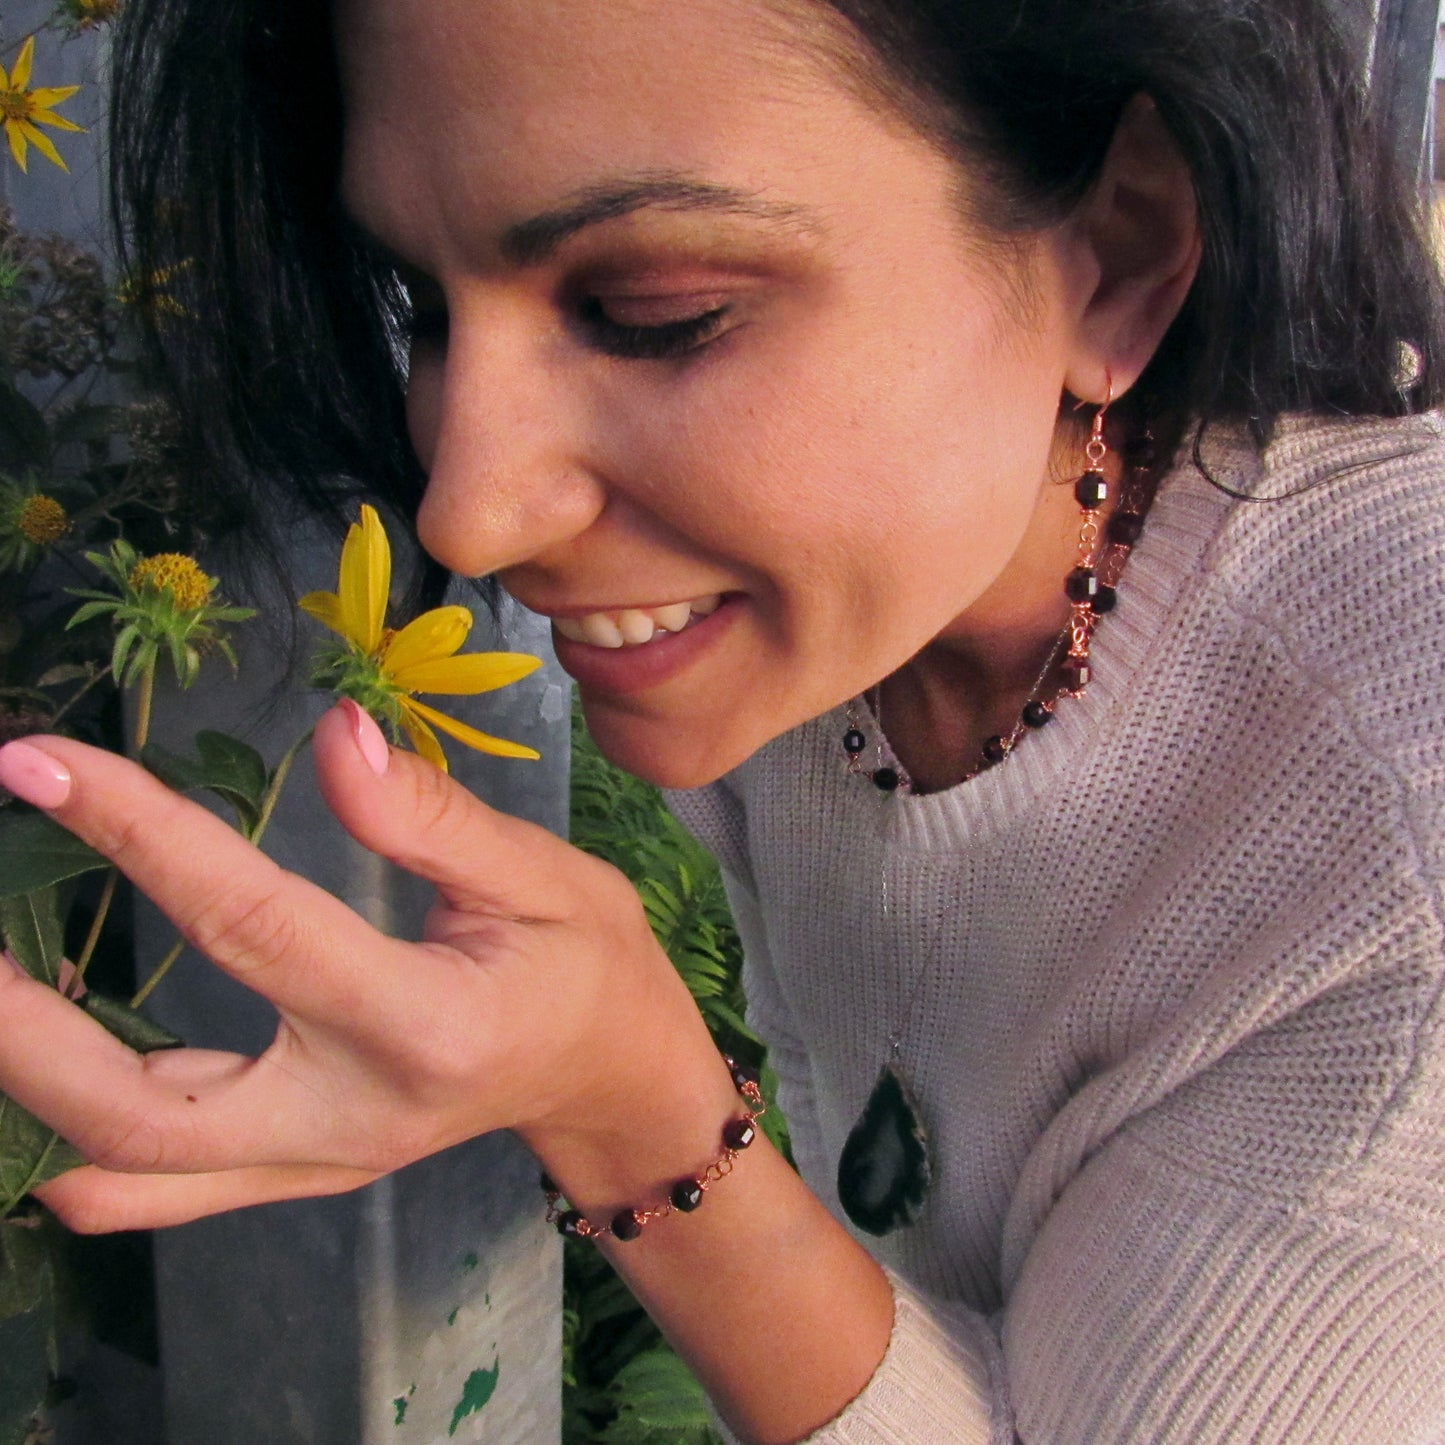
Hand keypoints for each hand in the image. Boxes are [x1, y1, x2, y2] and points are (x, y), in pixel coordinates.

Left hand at [0, 701, 726, 1230]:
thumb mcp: (547, 874)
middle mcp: (348, 1117)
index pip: (254, 925)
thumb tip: (332, 734)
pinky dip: (58, 1136)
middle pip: (135, 1112)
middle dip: (14, 1027)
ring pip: (119, 1175)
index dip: (141, 837)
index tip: (40, 763)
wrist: (609, 1077)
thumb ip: (434, 814)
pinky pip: (144, 1190)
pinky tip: (32, 1055)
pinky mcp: (290, 1173)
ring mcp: (312, 1163)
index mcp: (422, 1024)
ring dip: (18, 1093)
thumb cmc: (590, 963)